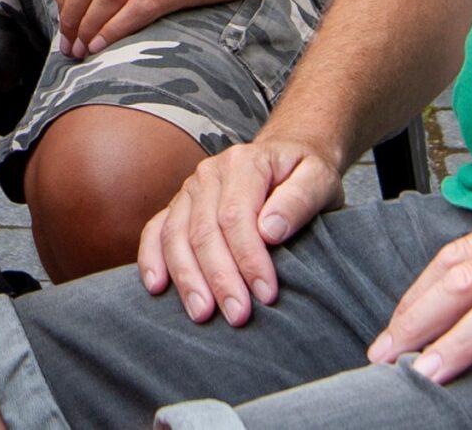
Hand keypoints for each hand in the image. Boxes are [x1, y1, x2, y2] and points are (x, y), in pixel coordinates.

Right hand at [138, 136, 346, 324]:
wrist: (287, 154)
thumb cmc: (305, 172)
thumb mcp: (319, 178)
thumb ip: (300, 199)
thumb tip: (270, 230)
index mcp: (243, 163)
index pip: (237, 216)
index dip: (249, 258)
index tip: (266, 293)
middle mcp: (209, 174)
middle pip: (204, 231)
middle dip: (219, 278)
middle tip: (237, 316)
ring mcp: (189, 190)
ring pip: (176, 236)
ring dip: (187, 278)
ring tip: (202, 314)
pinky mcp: (179, 206)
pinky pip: (155, 231)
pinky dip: (151, 259)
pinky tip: (156, 287)